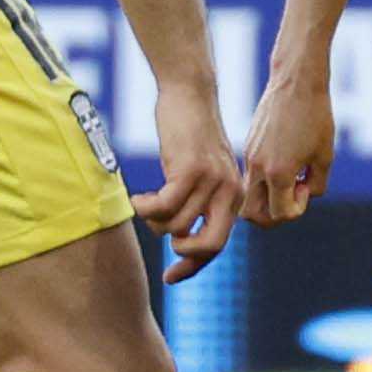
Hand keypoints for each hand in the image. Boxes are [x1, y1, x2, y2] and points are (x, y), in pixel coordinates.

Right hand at [141, 77, 239, 284]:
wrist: (190, 94)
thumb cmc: (190, 135)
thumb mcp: (202, 172)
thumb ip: (201, 203)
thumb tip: (181, 241)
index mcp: (234, 197)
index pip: (217, 246)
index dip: (192, 267)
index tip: (169, 278)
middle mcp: (230, 192)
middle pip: (208, 246)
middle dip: (182, 252)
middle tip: (161, 234)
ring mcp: (212, 181)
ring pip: (177, 226)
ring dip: (154, 221)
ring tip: (145, 202)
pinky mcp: (191, 169)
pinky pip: (162, 207)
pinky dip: (145, 208)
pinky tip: (137, 198)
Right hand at [239, 66, 335, 223]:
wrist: (296, 81)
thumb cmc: (316, 117)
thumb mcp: (325, 156)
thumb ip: (316, 185)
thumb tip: (302, 194)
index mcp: (278, 173)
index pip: (280, 214)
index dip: (298, 208)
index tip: (306, 185)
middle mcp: (257, 168)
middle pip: (252, 215)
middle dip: (272, 215)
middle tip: (292, 195)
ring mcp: (249, 156)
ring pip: (248, 196)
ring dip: (268, 197)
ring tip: (289, 178)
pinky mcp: (248, 146)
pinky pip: (251, 175)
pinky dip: (265, 180)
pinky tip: (285, 160)